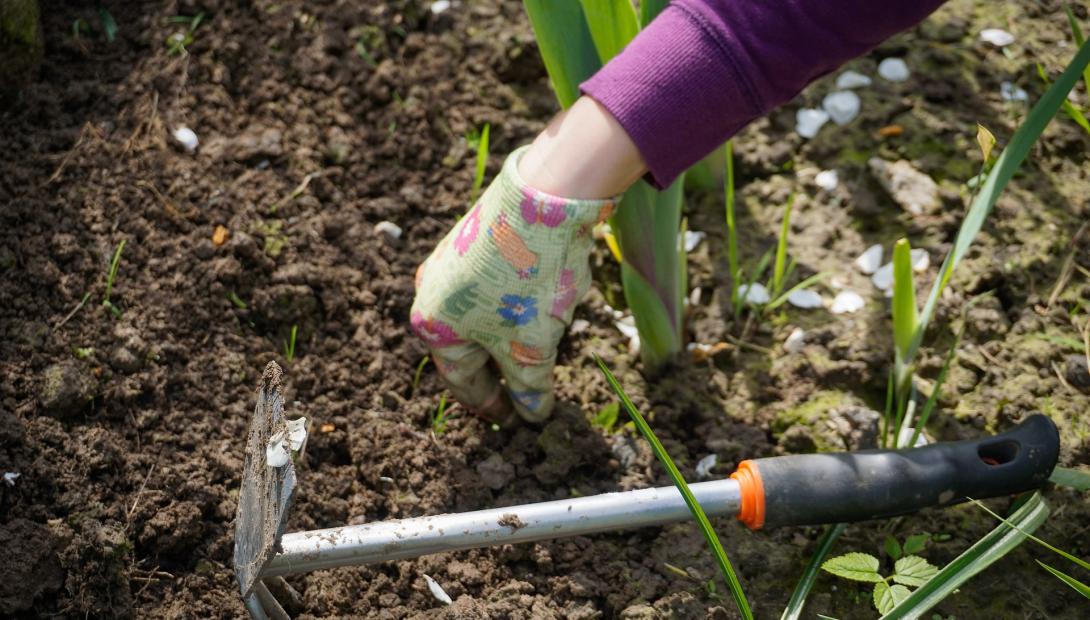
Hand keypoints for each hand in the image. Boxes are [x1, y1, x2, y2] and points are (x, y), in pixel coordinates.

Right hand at [410, 146, 615, 422]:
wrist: (544, 197)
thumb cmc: (528, 281)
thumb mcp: (531, 348)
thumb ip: (529, 388)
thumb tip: (532, 416)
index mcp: (433, 328)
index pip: (464, 383)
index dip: (493, 407)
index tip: (516, 422)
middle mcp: (431, 293)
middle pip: (470, 349)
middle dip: (501, 372)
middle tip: (528, 394)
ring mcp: (451, 263)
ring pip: (483, 318)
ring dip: (509, 338)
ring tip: (541, 350)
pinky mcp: (475, 239)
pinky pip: (492, 289)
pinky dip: (514, 307)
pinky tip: (542, 307)